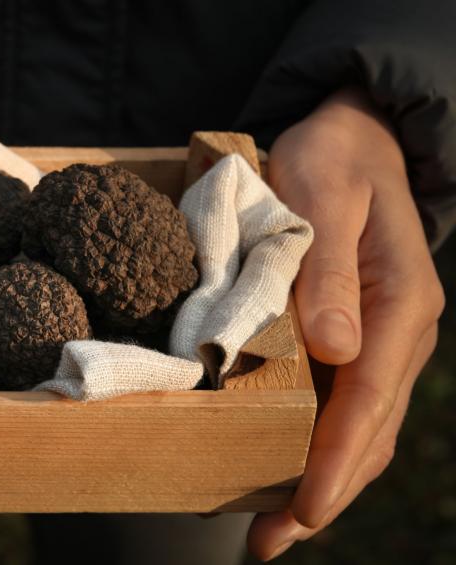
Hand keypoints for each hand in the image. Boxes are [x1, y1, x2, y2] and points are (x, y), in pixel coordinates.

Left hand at [246, 88, 444, 559]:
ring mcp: (382, 336)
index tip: (303, 509)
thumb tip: (337, 349)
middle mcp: (399, 330)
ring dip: (322, 478)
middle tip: (272, 541)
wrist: (354, 137)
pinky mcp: (358, 333)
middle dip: (325, 491)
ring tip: (274, 527)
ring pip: (361, 426)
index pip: (369, 398)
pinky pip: (347, 402)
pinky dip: (320, 443)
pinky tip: (286, 466)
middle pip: (369, 429)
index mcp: (401, 302)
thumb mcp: (323, 195)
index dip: (334, 458)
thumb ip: (327, 271)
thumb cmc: (333, 159)